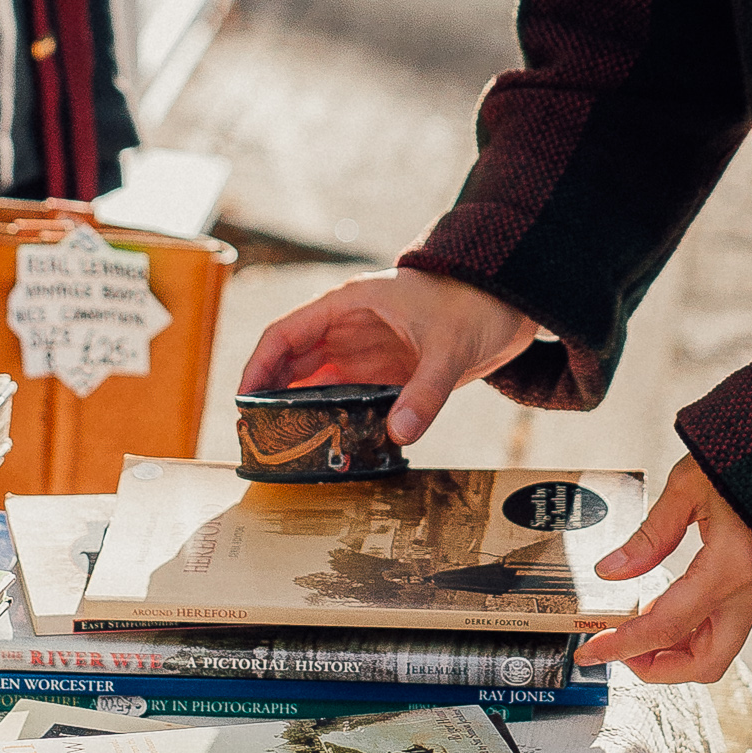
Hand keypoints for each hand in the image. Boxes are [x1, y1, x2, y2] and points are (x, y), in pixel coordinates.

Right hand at [239, 271, 537, 447]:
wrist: (507, 305)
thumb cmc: (473, 305)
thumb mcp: (449, 346)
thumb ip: (425, 391)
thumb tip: (400, 432)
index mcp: (348, 304)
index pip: (285, 333)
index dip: (258, 366)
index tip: (244, 401)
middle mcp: (347, 328)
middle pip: (291, 363)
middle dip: (269, 397)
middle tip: (256, 437)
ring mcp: (362, 352)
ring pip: (314, 384)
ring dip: (297, 412)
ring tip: (282, 448)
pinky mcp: (381, 374)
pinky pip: (344, 399)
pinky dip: (330, 419)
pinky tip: (324, 444)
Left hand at [578, 454, 751, 686]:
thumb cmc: (744, 453)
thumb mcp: (688, 485)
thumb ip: (649, 536)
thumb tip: (610, 572)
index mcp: (732, 565)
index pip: (669, 626)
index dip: (624, 645)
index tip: (590, 651)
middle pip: (706, 663)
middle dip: (658, 669)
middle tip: (617, 652)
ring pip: (720, 650)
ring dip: (675, 653)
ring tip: (634, 630)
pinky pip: (727, 626)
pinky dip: (693, 632)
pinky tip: (663, 609)